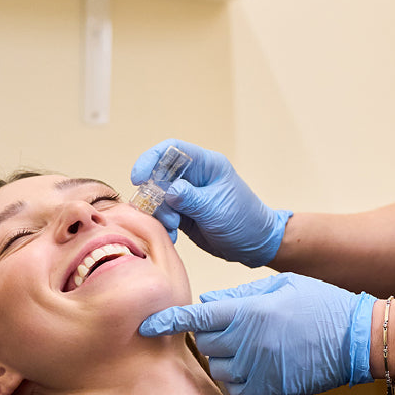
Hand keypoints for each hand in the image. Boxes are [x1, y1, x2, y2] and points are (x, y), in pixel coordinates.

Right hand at [130, 139, 291, 266]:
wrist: (255, 244)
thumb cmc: (244, 220)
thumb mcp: (216, 209)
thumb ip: (191, 198)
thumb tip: (167, 190)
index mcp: (207, 165)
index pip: (172, 150)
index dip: (151, 159)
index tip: (138, 178)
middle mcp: (194, 176)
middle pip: (159, 174)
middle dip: (155, 195)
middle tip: (167, 215)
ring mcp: (187, 195)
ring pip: (158, 196)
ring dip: (159, 213)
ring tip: (173, 228)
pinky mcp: (183, 213)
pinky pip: (162, 214)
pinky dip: (162, 225)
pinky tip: (173, 236)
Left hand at [139, 272, 375, 394]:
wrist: (354, 338)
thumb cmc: (320, 304)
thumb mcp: (280, 285)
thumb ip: (241, 293)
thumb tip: (208, 299)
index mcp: (249, 311)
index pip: (197, 317)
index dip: (169, 320)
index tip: (148, 325)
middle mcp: (248, 341)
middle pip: (204, 342)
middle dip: (208, 333)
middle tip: (228, 325)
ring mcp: (258, 369)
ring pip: (217, 366)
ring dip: (222, 356)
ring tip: (245, 344)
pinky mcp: (269, 389)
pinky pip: (235, 388)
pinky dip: (236, 378)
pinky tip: (252, 365)